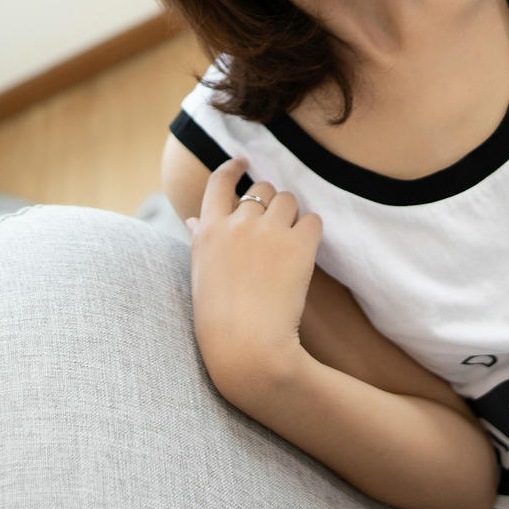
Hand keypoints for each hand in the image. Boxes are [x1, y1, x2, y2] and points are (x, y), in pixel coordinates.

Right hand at [185, 157, 322, 397]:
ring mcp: (268, 232)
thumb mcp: (200, 276)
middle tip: (275, 227)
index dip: (232, 167)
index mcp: (209, 231)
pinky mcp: (298, 246)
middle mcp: (237, 224)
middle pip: (261, 189)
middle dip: (269, 203)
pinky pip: (313, 220)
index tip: (242, 160)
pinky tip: (306, 253)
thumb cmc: (218, 321)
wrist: (247, 347)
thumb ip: (201, 242)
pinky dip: (311, 233)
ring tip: (289, 243)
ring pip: (289, 200)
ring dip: (291, 216)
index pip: (219, 182)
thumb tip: (195, 220)